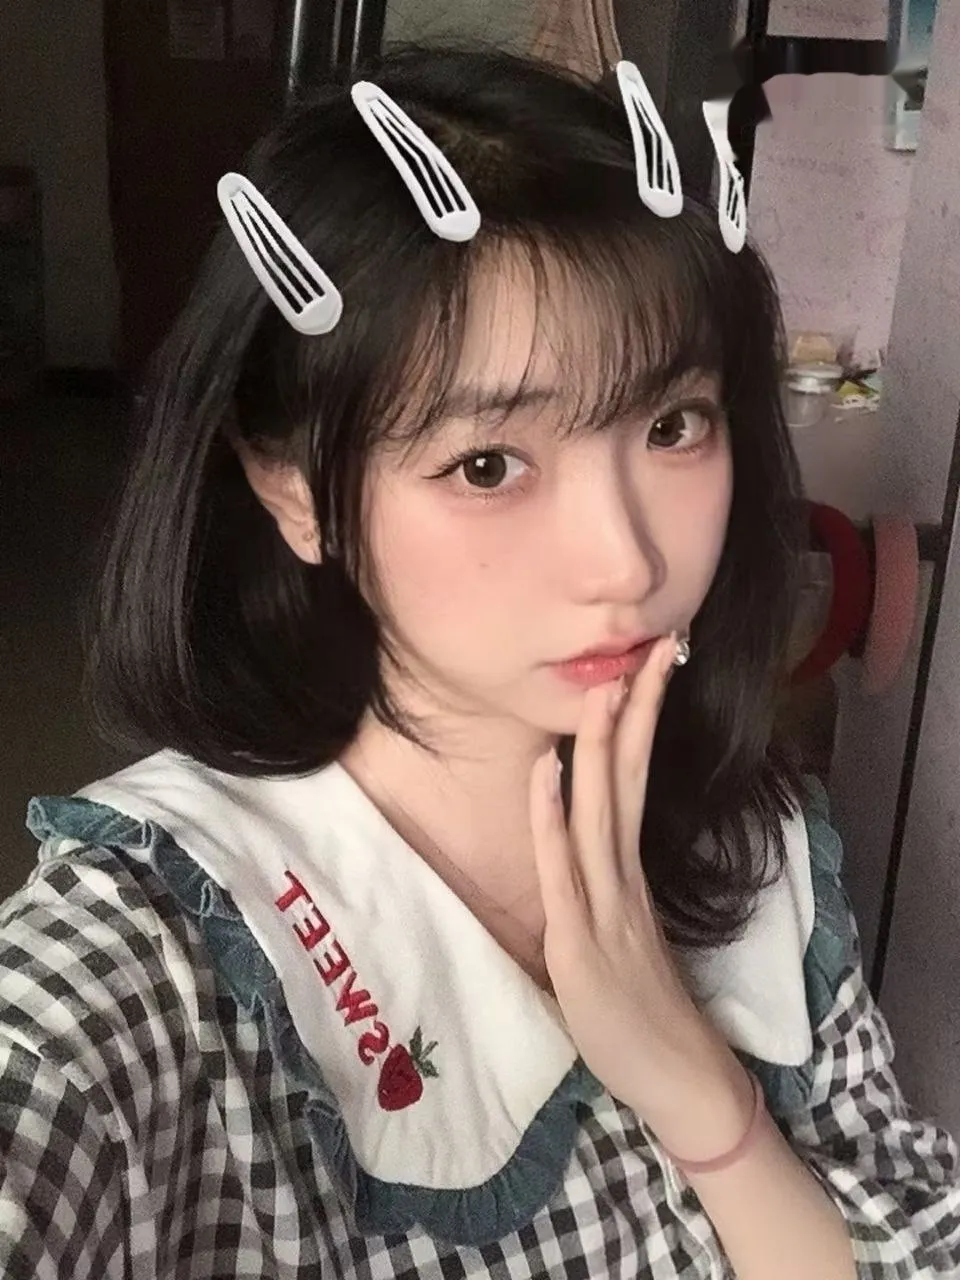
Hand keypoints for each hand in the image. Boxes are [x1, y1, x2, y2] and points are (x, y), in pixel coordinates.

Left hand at [529, 634, 754, 1159]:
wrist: (678, 1077)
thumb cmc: (643, 1006)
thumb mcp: (621, 932)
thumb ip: (601, 885)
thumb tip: (578, 843)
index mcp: (628, 868)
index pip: (633, 776)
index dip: (638, 720)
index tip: (648, 664)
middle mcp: (622, 873)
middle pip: (627, 775)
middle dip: (636, 708)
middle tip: (653, 643)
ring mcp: (605, 904)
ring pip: (601, 809)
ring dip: (597, 744)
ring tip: (604, 685)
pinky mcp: (582, 941)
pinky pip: (564, 869)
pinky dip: (552, 817)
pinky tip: (546, 771)